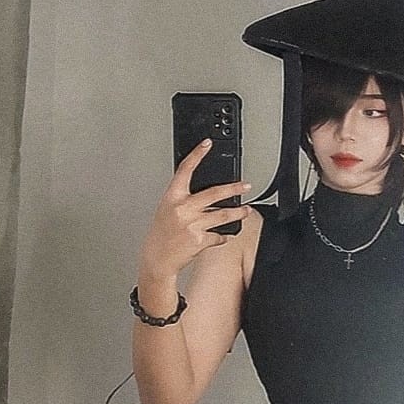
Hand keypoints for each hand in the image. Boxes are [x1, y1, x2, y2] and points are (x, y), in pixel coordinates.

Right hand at [138, 139, 251, 278]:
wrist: (157, 259)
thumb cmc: (161, 234)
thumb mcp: (166, 209)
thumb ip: (182, 199)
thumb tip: (205, 192)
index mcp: (172, 197)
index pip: (185, 170)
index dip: (197, 154)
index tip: (207, 144)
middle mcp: (183, 209)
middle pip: (214, 193)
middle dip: (234, 188)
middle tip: (246, 185)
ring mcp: (192, 224)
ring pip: (223, 215)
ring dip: (238, 213)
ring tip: (246, 210)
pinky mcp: (200, 240)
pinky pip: (219, 236)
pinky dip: (224, 236)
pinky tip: (226, 235)